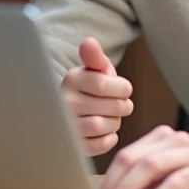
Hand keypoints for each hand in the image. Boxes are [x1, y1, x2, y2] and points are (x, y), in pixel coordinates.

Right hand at [60, 38, 133, 155]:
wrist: (69, 115)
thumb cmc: (89, 89)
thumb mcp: (93, 70)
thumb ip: (94, 57)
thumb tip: (89, 42)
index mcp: (71, 80)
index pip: (104, 85)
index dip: (122, 89)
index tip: (124, 89)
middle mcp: (65, 103)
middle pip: (111, 107)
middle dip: (122, 106)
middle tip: (119, 105)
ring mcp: (67, 126)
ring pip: (105, 126)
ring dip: (115, 123)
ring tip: (110, 117)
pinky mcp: (74, 146)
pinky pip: (101, 145)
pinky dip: (109, 139)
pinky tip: (105, 132)